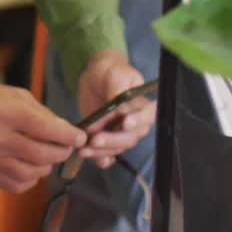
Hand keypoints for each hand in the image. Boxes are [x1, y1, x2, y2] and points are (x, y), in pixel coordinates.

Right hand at [0, 77, 85, 192]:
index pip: (45, 128)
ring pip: (32, 173)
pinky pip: (18, 184)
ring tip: (47, 156)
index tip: (80, 137)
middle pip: (41, 154)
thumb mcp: (18, 96)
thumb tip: (67, 133)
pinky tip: (30, 165)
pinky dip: (31, 178)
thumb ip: (43, 114)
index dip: (68, 136)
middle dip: (61, 152)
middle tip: (66, 147)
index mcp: (6, 113)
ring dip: (47, 166)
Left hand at [75, 49, 154, 167]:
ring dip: (101, 151)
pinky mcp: (107, 139)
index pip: (148, 116)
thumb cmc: (110, 72)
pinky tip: (89, 157)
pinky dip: (99, 159)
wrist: (94, 78)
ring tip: (83, 149)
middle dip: (112, 140)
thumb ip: (118, 90)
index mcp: (143, 106)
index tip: (124, 123)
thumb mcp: (115, 75)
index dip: (138, 121)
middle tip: (95, 139)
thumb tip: (121, 107)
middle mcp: (136, 123)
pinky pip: (107, 155)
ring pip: (116, 148)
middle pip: (130, 137)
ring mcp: (121, 134)